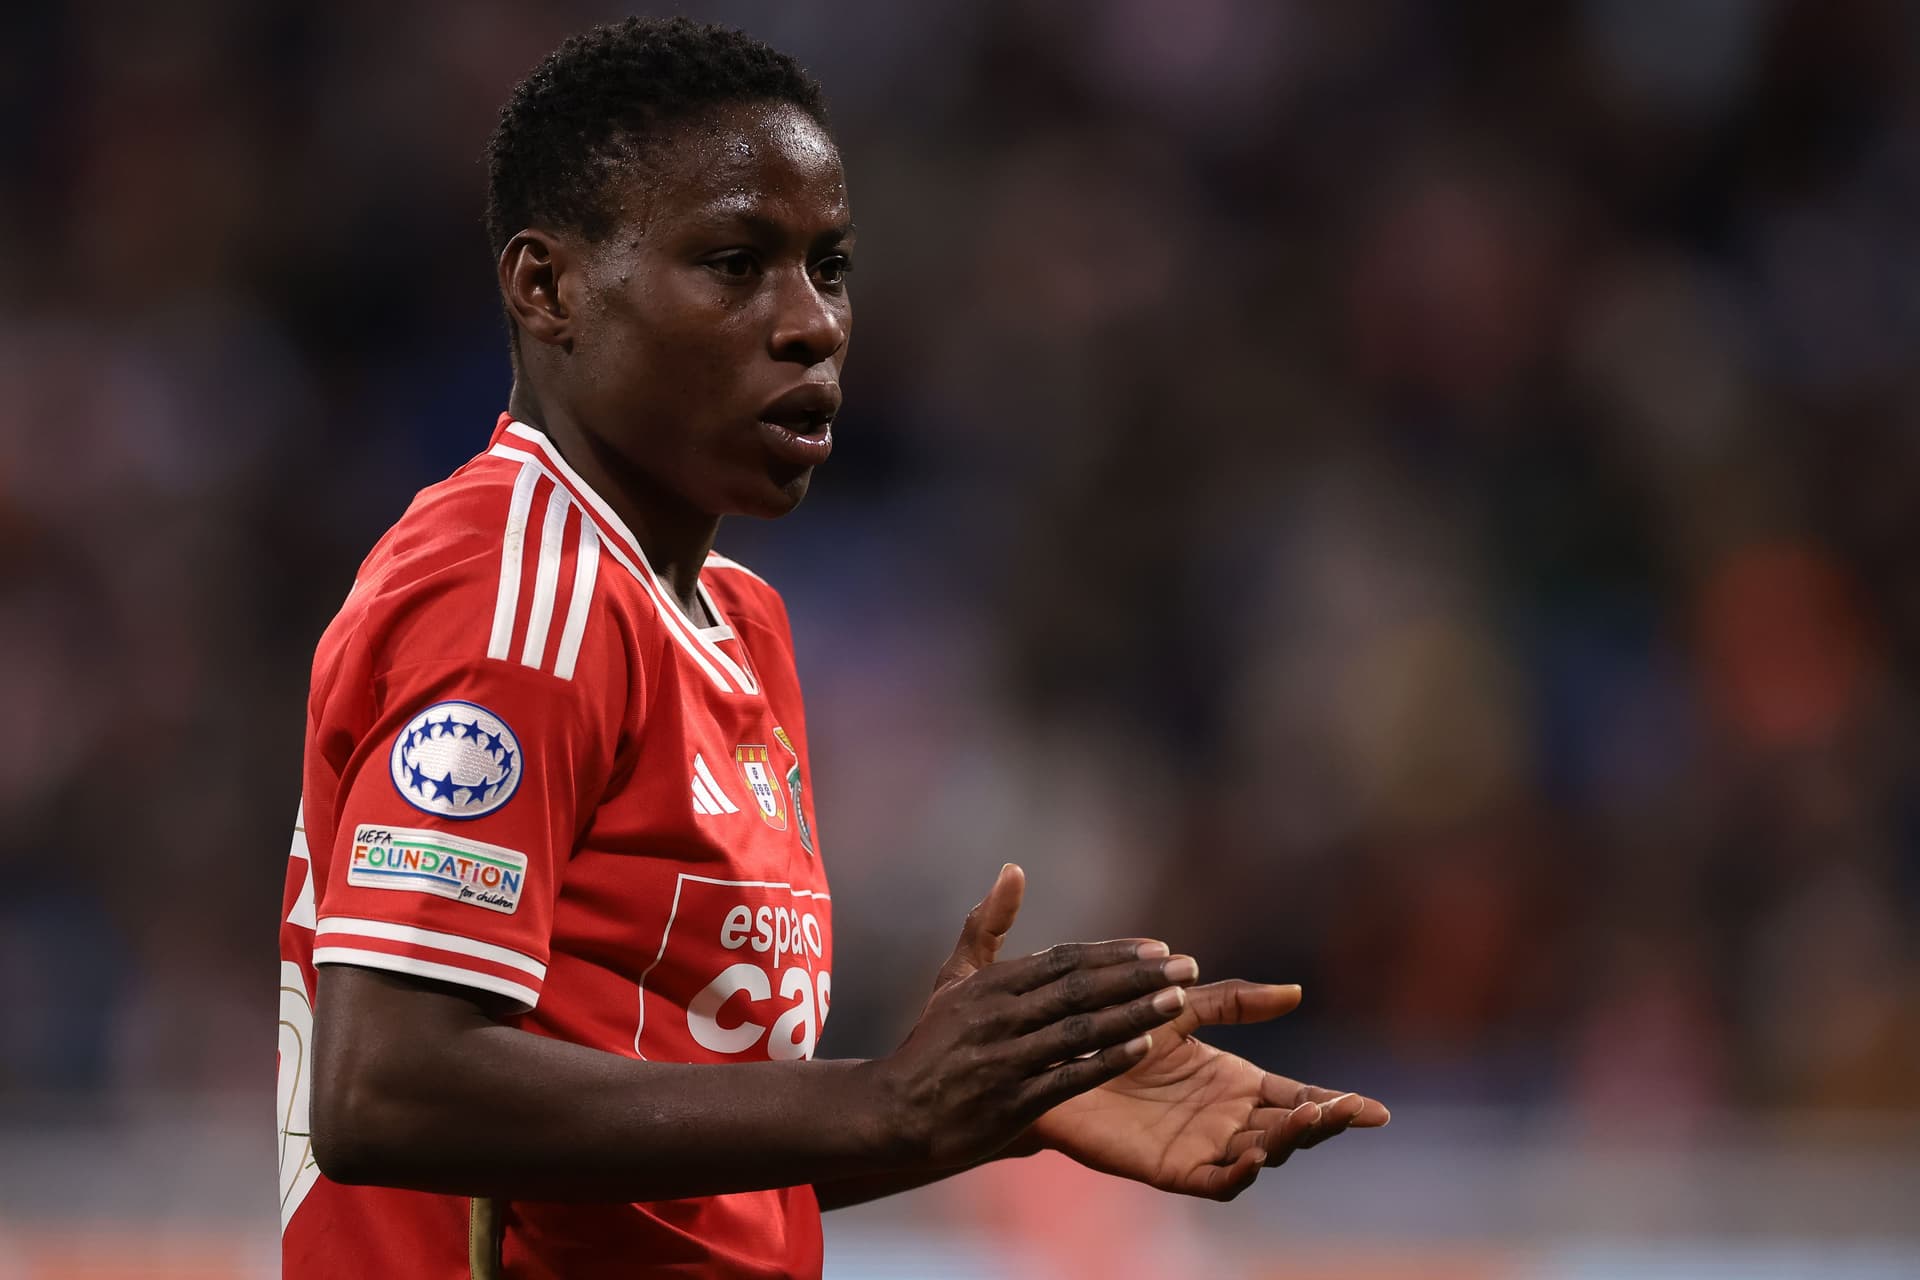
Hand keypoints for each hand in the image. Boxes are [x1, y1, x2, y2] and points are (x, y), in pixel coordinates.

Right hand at [865, 864, 1200, 1168]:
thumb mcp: (954, 979)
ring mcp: (1006, 1060)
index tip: (1159, 948)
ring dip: (1132, 1013)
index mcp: (991, 985)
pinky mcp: (1011, 1103)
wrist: (895, 1112)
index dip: (1113, 954)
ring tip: (1178, 1001)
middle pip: (1080, 989)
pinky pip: (1067, 1077)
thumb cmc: (932, 1042)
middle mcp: (1000, 1017)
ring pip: (1080, 1030)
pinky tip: (1143, 1047)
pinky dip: (1105, 1062)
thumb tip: (1013, 868)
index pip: (1063, 961)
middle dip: (1137, 977)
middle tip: (1188, 966)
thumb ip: (987, 925)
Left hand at [1030, 978, 1389, 1199]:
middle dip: (1326, 1122)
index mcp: (1238, 1083)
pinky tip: (1255, 1154)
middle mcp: (1229, 1119)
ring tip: (1309, 1117)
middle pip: (1292, 1129)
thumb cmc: (1115, 1031)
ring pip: (1263, 1154)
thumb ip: (1235, 1002)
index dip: (1337, 1104)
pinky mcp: (1172, 1169)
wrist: (1058, 1059)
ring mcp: (1205, 1146)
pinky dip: (1240, 1173)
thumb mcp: (1182, 1008)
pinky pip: (1216, 1181)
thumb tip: (1296, 992)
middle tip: (1352, 1109)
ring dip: (1289, 1140)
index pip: (1300, 1097)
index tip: (1376, 1109)